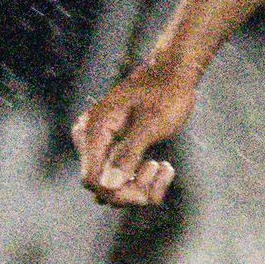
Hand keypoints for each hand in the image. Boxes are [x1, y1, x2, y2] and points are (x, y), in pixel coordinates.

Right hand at [74, 51, 201, 207]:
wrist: (173, 73)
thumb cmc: (164, 93)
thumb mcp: (150, 124)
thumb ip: (127, 155)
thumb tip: (106, 187)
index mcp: (93, 131)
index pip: (92, 180)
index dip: (118, 191)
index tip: (148, 175)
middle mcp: (91, 141)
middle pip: (102, 189)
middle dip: (134, 190)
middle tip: (160, 168)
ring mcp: (102, 147)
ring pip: (114, 189)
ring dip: (141, 188)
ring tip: (163, 167)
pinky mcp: (115, 151)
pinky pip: (123, 181)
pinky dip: (145, 182)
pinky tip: (163, 167)